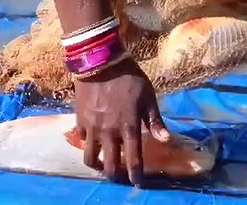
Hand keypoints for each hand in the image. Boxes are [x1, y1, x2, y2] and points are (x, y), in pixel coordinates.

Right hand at [73, 57, 168, 185]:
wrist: (100, 62)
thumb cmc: (129, 78)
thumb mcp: (148, 96)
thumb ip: (155, 120)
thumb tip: (166, 140)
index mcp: (129, 127)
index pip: (133, 160)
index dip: (136, 176)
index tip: (138, 183)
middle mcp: (109, 133)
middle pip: (110, 166)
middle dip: (116, 175)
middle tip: (120, 175)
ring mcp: (92, 129)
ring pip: (90, 159)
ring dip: (98, 165)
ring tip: (104, 163)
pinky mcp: (80, 121)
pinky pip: (82, 141)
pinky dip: (88, 145)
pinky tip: (93, 141)